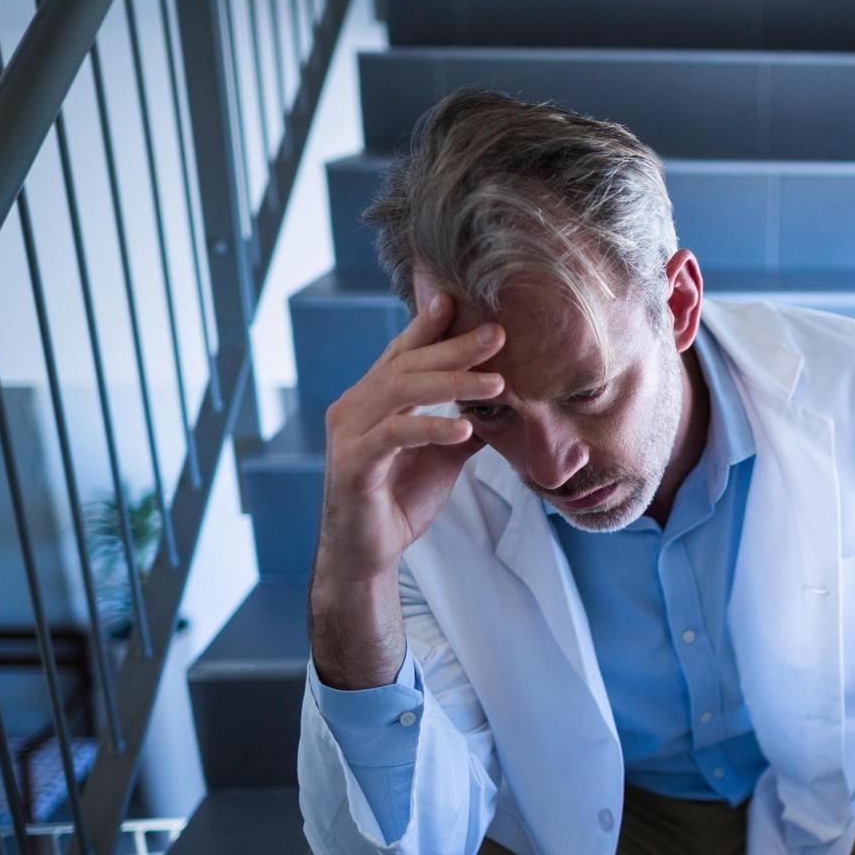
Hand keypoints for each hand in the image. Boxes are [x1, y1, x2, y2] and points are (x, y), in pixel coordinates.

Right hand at [315, 293, 504, 585]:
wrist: (367, 554)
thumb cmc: (399, 501)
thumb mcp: (443, 456)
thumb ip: (466, 424)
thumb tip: (505, 404)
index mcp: (371, 400)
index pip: (402, 354)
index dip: (428, 326)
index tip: (459, 301)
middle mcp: (354, 408)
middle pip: (407, 365)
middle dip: (455, 348)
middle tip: (498, 335)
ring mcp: (349, 435)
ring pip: (400, 392)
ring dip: (451, 384)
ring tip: (496, 384)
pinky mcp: (352, 465)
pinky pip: (393, 436)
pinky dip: (430, 428)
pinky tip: (462, 428)